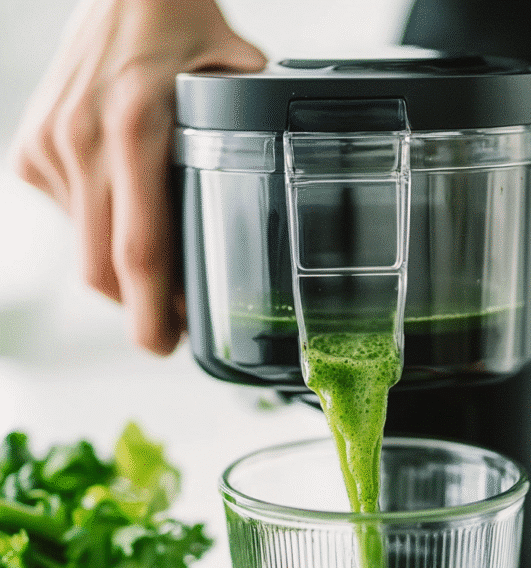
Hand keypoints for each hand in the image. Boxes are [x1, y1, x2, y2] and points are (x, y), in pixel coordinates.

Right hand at [10, 0, 265, 353]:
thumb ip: (250, 135)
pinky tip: (123, 202)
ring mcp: (50, 146)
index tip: (165, 344)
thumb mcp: (235, 73)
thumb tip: (271, 196)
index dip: (152, 311)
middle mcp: (83, 140)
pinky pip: (67, 219)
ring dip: (120, 269)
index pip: (138, 249)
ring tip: (156, 254)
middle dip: (137, 308)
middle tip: (169, 323)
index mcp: (136, 126)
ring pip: (83, 248)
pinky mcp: (30, 149)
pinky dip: (97, 228)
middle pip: (102, 268)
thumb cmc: (180, 22)